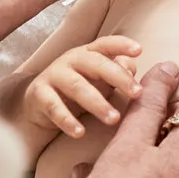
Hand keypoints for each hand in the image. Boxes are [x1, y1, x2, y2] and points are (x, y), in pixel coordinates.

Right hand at [24, 36, 142, 138]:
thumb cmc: (77, 89)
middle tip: (137, 93)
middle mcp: (70, 60)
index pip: (105, 44)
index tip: (139, 50)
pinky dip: (67, 120)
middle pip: (95, 63)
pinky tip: (80, 133)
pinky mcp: (39, 94)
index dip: (121, 45)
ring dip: (97, 103)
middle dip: (117, 77)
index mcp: (87, 53)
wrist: (39, 105)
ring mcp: (53, 75)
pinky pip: (54, 107)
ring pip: (77, 86)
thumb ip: (118, 73)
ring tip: (114, 119)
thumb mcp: (99, 81)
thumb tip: (132, 68)